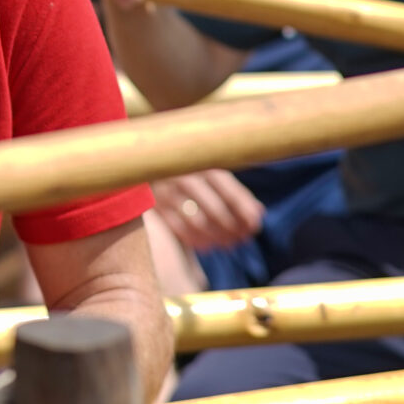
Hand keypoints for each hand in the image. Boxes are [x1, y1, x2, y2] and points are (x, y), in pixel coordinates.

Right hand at [150, 169, 264, 254]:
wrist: (144, 158)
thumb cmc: (187, 168)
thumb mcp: (210, 171)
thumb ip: (233, 190)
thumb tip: (258, 213)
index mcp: (203, 165)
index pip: (230, 192)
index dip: (245, 212)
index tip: (255, 226)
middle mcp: (186, 177)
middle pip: (216, 211)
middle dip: (233, 229)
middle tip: (241, 239)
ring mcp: (169, 192)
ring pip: (199, 223)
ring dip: (217, 238)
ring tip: (228, 244)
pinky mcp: (156, 206)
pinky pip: (180, 230)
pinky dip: (197, 241)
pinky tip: (208, 245)